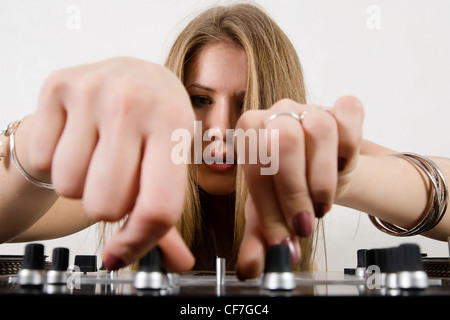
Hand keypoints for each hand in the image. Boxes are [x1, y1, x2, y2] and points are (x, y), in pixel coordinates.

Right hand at [29, 57, 194, 270]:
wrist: (132, 74)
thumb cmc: (155, 121)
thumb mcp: (173, 158)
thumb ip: (167, 213)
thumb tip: (177, 263)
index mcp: (174, 124)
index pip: (158, 206)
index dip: (138, 242)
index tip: (123, 251)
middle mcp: (134, 103)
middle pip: (106, 205)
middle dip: (109, 205)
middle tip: (117, 179)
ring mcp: (93, 91)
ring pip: (70, 186)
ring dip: (81, 184)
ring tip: (98, 157)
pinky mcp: (58, 86)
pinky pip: (44, 160)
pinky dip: (56, 162)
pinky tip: (77, 140)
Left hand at [235, 96, 363, 278]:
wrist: (325, 171)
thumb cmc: (292, 187)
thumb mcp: (272, 213)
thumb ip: (260, 238)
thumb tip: (252, 268)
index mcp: (249, 134)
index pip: (255, 166)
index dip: (270, 208)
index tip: (285, 239)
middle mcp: (276, 114)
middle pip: (284, 141)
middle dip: (295, 193)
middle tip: (305, 224)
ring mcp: (310, 108)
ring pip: (319, 129)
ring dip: (323, 177)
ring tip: (323, 203)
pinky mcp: (341, 108)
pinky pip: (350, 113)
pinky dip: (350, 145)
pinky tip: (343, 166)